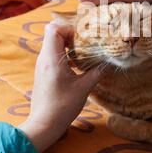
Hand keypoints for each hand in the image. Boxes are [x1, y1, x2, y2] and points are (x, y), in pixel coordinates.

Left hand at [18, 23, 102, 152]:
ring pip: (53, 44)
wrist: (43, 124)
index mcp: (52, 59)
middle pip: (53, 33)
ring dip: (68, 45)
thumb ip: (97, 72)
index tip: (83, 37)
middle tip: (85, 43)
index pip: (54, 28)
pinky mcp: (43, 72)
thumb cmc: (62, 107)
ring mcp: (42, 65)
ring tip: (83, 54)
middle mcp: (44, 58)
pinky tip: (77, 66)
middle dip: (71, 34)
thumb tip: (109, 62)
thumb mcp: (84, 89)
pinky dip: (65, 54)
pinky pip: (53, 54)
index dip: (69, 28)